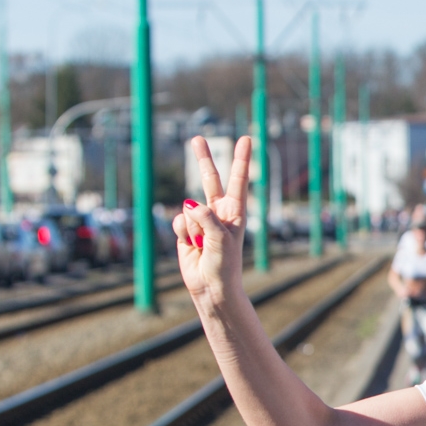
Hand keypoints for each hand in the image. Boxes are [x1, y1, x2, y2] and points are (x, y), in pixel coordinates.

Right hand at [175, 135, 249, 302]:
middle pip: (209, 180)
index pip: (238, 180)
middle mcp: (218, 212)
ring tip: (203, 245)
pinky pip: (178, 221)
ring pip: (188, 209)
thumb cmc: (225, 265)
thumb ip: (206, 218)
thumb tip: (188, 204)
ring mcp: (201, 220)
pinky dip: (183, 234)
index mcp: (235, 213)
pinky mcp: (185, 230)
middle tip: (197, 138)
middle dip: (203, 159)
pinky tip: (191, 246)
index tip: (247, 138)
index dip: (241, 159)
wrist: (212, 287)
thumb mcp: (221, 240)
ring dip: (193, 229)